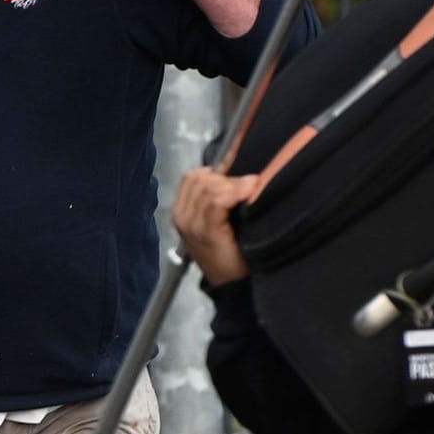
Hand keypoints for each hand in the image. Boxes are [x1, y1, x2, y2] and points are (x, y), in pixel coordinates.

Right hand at [173, 167, 259, 285]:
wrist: (234, 286)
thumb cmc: (231, 252)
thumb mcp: (223, 220)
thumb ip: (224, 197)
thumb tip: (238, 169)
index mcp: (183, 211)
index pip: (194, 176)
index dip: (217, 163)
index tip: (239, 148)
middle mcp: (182, 215)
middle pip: (200, 178)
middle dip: (225, 176)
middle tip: (248, 186)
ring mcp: (191, 224)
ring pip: (208, 187)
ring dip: (233, 184)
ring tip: (251, 189)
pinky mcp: (205, 231)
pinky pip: (216, 201)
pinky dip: (234, 192)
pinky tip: (248, 192)